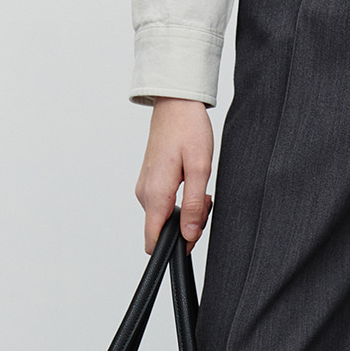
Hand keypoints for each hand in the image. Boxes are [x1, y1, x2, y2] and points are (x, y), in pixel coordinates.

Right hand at [136, 92, 213, 260]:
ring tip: (200, 187)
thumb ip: (194, 205)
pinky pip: (163, 203)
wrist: (175, 104)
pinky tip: (191, 181)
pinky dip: (179, 200)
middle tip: (205, 200)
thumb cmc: (188, 130)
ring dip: (185, 210)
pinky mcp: (150, 181)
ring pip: (164, 216)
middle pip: (162, 230)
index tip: (194, 233)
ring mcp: (145, 187)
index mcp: (155, 194)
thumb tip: (189, 234)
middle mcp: (145, 194)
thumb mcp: (199, 168)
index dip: (175, 246)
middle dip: (186, 225)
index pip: (153, 241)